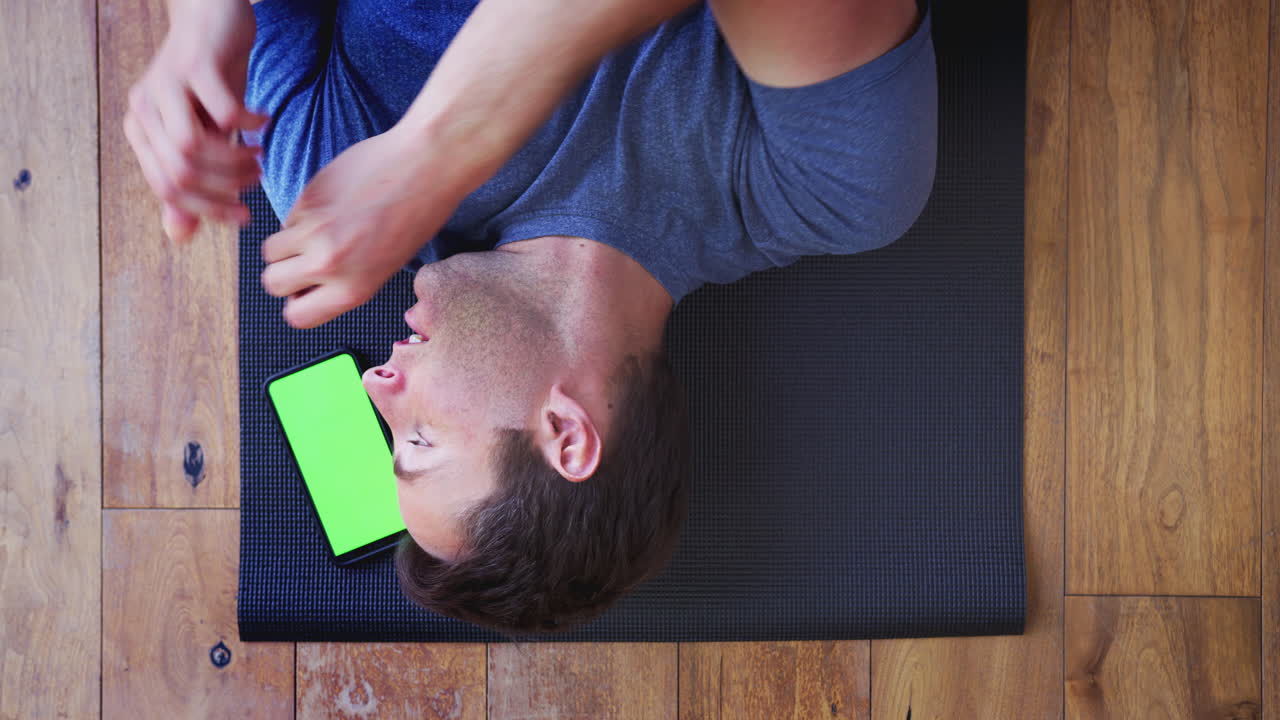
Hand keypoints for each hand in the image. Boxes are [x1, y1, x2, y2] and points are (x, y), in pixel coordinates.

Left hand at [123, 0, 265, 243]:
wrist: (212, 15)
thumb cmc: (209, 79)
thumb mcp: (204, 136)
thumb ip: (192, 184)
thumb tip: (179, 237)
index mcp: (142, 132)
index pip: (167, 191)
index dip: (207, 210)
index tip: (242, 217)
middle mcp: (144, 110)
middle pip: (179, 174)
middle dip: (225, 188)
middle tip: (256, 182)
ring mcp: (167, 85)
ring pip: (193, 149)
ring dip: (235, 162)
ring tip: (260, 155)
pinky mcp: (195, 64)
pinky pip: (223, 111)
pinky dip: (249, 125)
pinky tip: (264, 122)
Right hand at [259, 129, 463, 328]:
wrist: (424, 165)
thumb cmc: (417, 215)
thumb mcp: (386, 267)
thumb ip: (345, 282)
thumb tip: (310, 287)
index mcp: (352, 288)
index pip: (297, 316)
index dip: (298, 303)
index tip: (305, 292)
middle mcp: (328, 264)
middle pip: (273, 283)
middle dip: (286, 275)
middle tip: (306, 262)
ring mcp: (312, 230)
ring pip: (271, 250)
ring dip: (288, 246)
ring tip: (317, 234)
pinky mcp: (306, 198)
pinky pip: (287, 219)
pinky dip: (301, 218)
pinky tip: (331, 208)